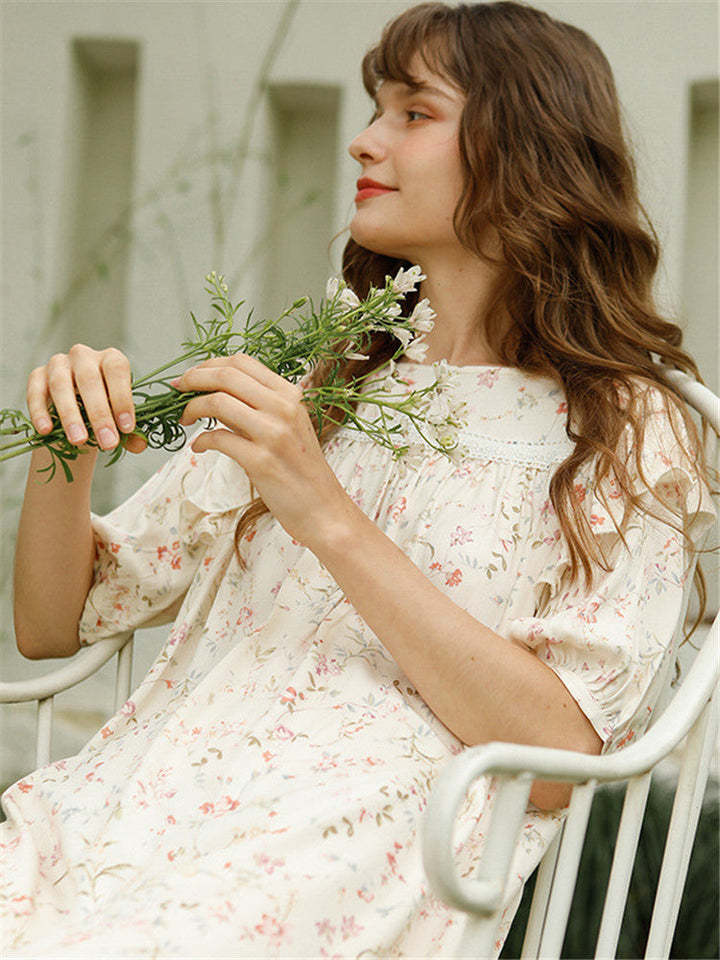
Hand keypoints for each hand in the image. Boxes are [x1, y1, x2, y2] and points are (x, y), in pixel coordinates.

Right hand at [27, 344, 145, 452]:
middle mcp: (84, 356)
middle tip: (107, 442)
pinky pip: (35, 392)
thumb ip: (132, 432)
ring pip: (61, 385)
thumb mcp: (119, 420)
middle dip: (100, 414)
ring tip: (79, 441)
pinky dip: (40, 412)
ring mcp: (59, 364)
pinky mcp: (37, 376)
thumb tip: (139, 445)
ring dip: (71, 415)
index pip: (117, 370)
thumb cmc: (105, 411)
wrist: (76, 412)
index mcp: (111, 359)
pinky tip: (47, 430)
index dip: (122, 398)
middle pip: (90, 380)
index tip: (126, 428)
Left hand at [176, 353, 350, 546]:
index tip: (193, 375)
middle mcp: (284, 408)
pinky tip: (199, 447)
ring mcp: (273, 434)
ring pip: (218, 402)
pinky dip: (201, 441)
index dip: (210, 364)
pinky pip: (218, 439)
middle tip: (178, 389)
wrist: (322, 508)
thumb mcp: (287, 427)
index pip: (242, 362)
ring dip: (192, 408)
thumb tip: (217, 394)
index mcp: (290, 395)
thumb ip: (257, 407)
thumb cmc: (302, 470)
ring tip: (185, 418)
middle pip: (226, 376)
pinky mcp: (260, 461)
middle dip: (193, 379)